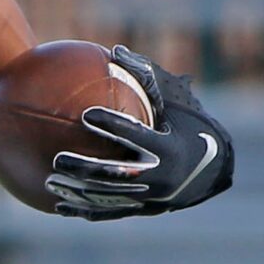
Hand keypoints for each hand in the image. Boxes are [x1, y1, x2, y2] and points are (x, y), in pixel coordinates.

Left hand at [46, 45, 233, 221]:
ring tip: (50, 181)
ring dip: (79, 192)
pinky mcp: (143, 210)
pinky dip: (84, 210)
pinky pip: (110, 212)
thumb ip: (146, 77)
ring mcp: (151, 197)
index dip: (113, 125)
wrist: (213, 168)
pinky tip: (58, 206)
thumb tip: (115, 50)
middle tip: (58, 159)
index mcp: (169, 147)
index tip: (86, 114)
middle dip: (86, 168)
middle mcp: (161, 176)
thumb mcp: (175, 100)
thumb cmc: (187, 125)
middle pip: (117, 174)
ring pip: (109, 198)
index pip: (137, 136)